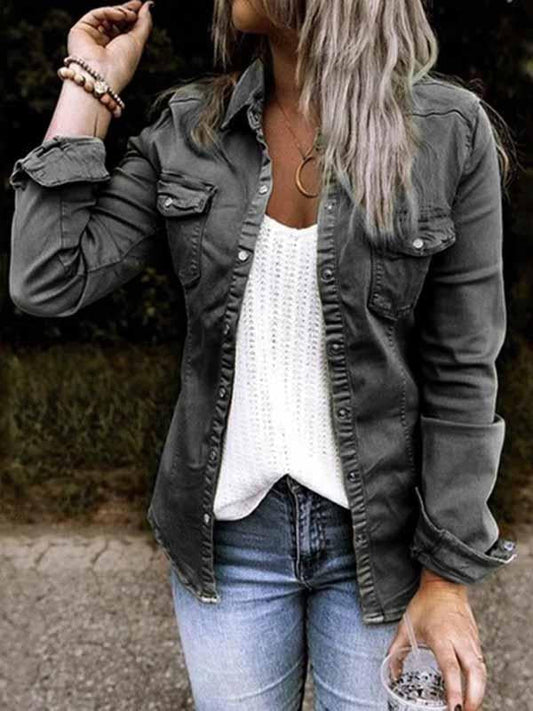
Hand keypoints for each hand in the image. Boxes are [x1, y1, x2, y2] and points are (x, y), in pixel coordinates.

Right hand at [67, 1, 153, 93]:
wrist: (102, 75)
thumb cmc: (121, 65)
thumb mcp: (138, 42)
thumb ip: (144, 23)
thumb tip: (148, 5)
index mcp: (118, 51)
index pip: (125, 28)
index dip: (133, 17)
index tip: (141, 7)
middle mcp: (104, 44)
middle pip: (115, 21)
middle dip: (127, 11)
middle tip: (137, 5)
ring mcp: (92, 37)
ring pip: (106, 16)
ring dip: (120, 12)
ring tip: (130, 15)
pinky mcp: (80, 31)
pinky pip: (96, 15)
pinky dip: (109, 12)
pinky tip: (120, 15)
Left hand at [386, 569, 486, 710]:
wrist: (444, 584)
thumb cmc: (425, 604)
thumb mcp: (406, 626)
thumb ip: (397, 652)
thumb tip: (391, 675)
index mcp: (441, 636)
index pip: (450, 667)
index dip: (454, 690)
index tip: (454, 708)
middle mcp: (460, 640)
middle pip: (474, 673)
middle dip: (473, 697)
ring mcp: (471, 640)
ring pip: (481, 670)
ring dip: (479, 691)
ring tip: (469, 707)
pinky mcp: (476, 640)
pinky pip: (481, 663)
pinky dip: (479, 680)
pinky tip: (472, 690)